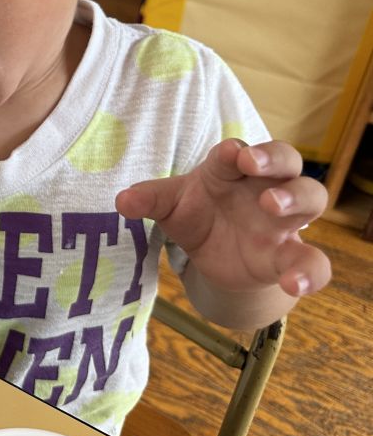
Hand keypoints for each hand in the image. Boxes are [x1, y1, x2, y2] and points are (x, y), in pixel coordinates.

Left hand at [116, 139, 330, 298]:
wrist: (215, 255)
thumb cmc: (196, 214)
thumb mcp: (171, 205)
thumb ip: (149, 200)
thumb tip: (122, 201)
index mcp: (230, 169)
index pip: (238, 152)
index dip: (236, 151)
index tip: (230, 154)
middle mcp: (262, 187)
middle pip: (286, 160)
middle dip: (274, 159)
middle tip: (254, 165)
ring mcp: (281, 221)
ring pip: (310, 197)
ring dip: (296, 198)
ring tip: (273, 208)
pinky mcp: (288, 255)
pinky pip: (313, 261)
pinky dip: (310, 271)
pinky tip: (294, 284)